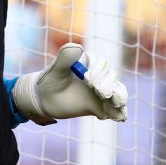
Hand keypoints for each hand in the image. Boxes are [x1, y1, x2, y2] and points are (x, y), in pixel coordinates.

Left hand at [12, 43, 127, 124]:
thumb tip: (79, 47)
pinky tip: (119, 117)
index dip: (98, 71)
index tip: (88, 79)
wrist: (45, 100)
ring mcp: (101, 92)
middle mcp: (99, 76)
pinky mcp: (101, 107)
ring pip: (117, 93)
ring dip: (120, 97)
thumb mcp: (55, 70)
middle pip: (111, 78)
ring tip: (117, 103)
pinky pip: (114, 110)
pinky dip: (119, 113)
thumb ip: (65, 58)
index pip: (100, 64)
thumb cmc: (49, 81)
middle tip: (102, 93)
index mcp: (89, 63)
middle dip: (109, 85)